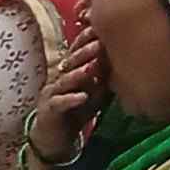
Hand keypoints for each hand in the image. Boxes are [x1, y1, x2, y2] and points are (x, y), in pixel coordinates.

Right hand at [27, 26, 103, 169]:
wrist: (54, 138)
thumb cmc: (76, 112)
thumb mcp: (95, 93)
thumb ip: (104, 79)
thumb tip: (121, 63)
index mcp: (69, 71)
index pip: (77, 51)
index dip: (87, 41)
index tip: (102, 31)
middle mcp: (58, 78)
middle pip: (70, 62)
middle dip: (85, 52)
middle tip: (99, 43)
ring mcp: (51, 94)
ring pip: (65, 80)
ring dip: (78, 74)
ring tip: (92, 67)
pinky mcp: (48, 110)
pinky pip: (60, 103)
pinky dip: (71, 99)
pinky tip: (82, 97)